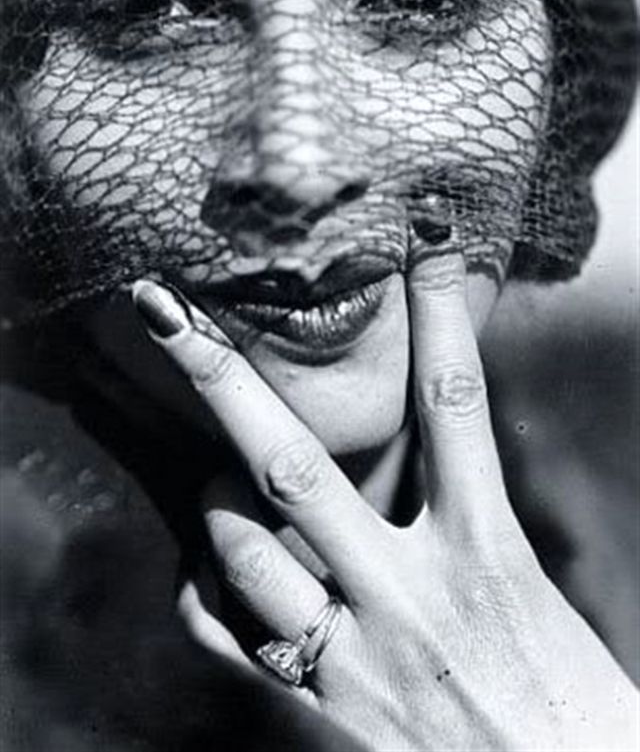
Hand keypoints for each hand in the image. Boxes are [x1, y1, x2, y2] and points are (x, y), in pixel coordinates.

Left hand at [132, 256, 638, 751]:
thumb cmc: (569, 698)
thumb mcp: (527, 587)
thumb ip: (467, 519)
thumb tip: (431, 457)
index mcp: (488, 555)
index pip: (455, 405)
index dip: (440, 311)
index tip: (420, 233)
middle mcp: (412, 598)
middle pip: (297, 468)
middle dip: (222, 379)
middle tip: (164, 309)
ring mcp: (357, 656)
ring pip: (243, 551)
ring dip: (219, 495)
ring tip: (223, 468)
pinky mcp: (326, 712)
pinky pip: (232, 638)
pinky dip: (210, 587)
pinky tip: (217, 563)